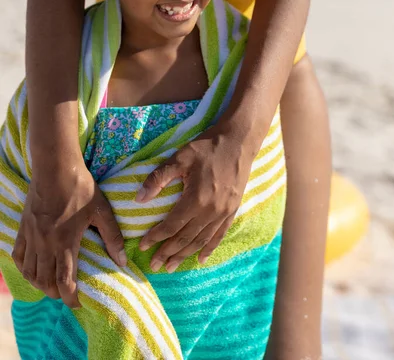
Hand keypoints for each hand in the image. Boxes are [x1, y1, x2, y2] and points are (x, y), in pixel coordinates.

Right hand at [12, 159, 126, 307]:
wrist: (55, 167)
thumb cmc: (81, 187)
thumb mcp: (102, 210)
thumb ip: (112, 236)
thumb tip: (123, 260)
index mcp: (65, 242)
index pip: (65, 281)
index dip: (71, 297)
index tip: (79, 303)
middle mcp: (45, 244)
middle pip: (45, 281)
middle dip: (57, 294)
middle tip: (68, 295)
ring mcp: (32, 236)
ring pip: (30, 272)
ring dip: (40, 284)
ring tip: (51, 286)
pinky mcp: (24, 227)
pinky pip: (19, 255)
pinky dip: (24, 268)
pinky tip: (32, 269)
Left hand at [136, 123, 254, 271]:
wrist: (237, 142)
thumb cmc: (206, 147)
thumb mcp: (179, 158)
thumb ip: (158, 178)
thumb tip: (139, 198)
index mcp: (195, 199)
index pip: (171, 225)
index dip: (156, 237)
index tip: (142, 246)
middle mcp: (210, 211)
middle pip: (185, 238)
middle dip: (167, 253)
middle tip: (154, 266)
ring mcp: (223, 213)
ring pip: (201, 241)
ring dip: (185, 255)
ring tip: (171, 267)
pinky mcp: (232, 210)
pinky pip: (219, 235)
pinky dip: (209, 249)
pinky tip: (201, 259)